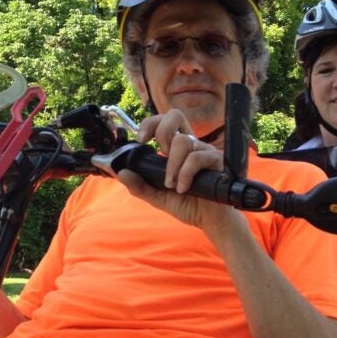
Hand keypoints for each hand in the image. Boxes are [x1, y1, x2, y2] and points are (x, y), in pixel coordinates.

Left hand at [119, 111, 235, 231]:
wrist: (208, 221)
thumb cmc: (187, 205)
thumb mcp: (157, 196)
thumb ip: (139, 186)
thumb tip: (121, 173)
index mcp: (177, 149)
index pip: (165, 120)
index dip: (151, 122)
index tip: (141, 139)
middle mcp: (191, 145)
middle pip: (175, 115)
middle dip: (161, 132)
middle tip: (160, 153)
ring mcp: (204, 150)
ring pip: (182, 141)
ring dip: (172, 165)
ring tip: (172, 185)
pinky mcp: (215, 160)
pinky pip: (195, 158)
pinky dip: (184, 174)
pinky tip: (183, 188)